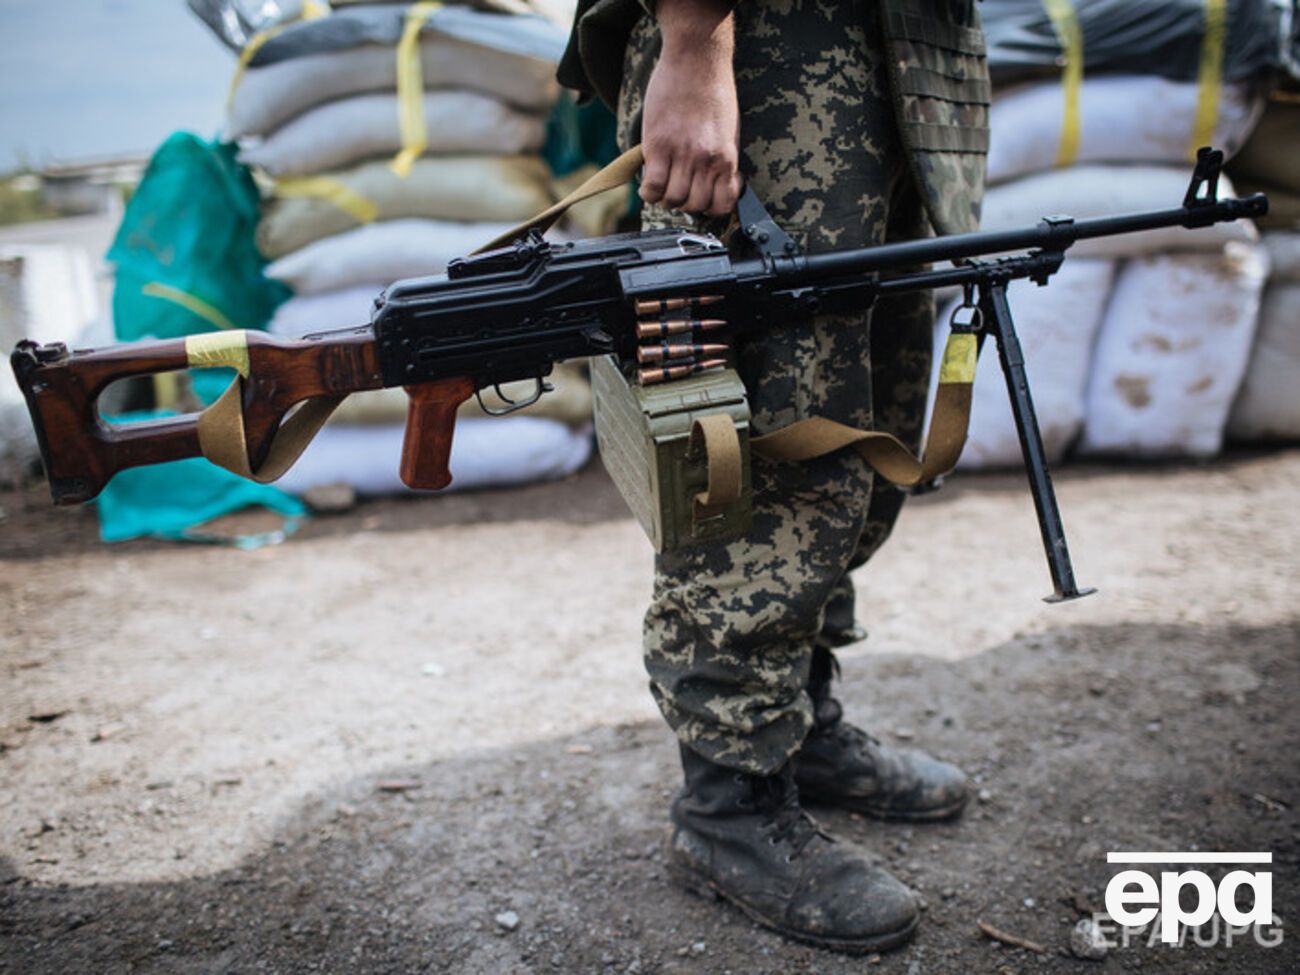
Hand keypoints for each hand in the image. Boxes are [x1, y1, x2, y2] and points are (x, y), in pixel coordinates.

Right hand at [639, 0, 740, 217]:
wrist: (697, 60)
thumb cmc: (714, 91)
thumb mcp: (728, 131)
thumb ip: (721, 159)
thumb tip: (717, 183)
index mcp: (726, 158)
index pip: (720, 205)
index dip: (708, 208)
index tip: (699, 198)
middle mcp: (706, 160)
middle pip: (693, 205)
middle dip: (683, 203)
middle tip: (676, 189)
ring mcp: (682, 154)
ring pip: (672, 199)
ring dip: (664, 197)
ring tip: (661, 183)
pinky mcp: (658, 145)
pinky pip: (652, 186)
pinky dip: (648, 191)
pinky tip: (648, 182)